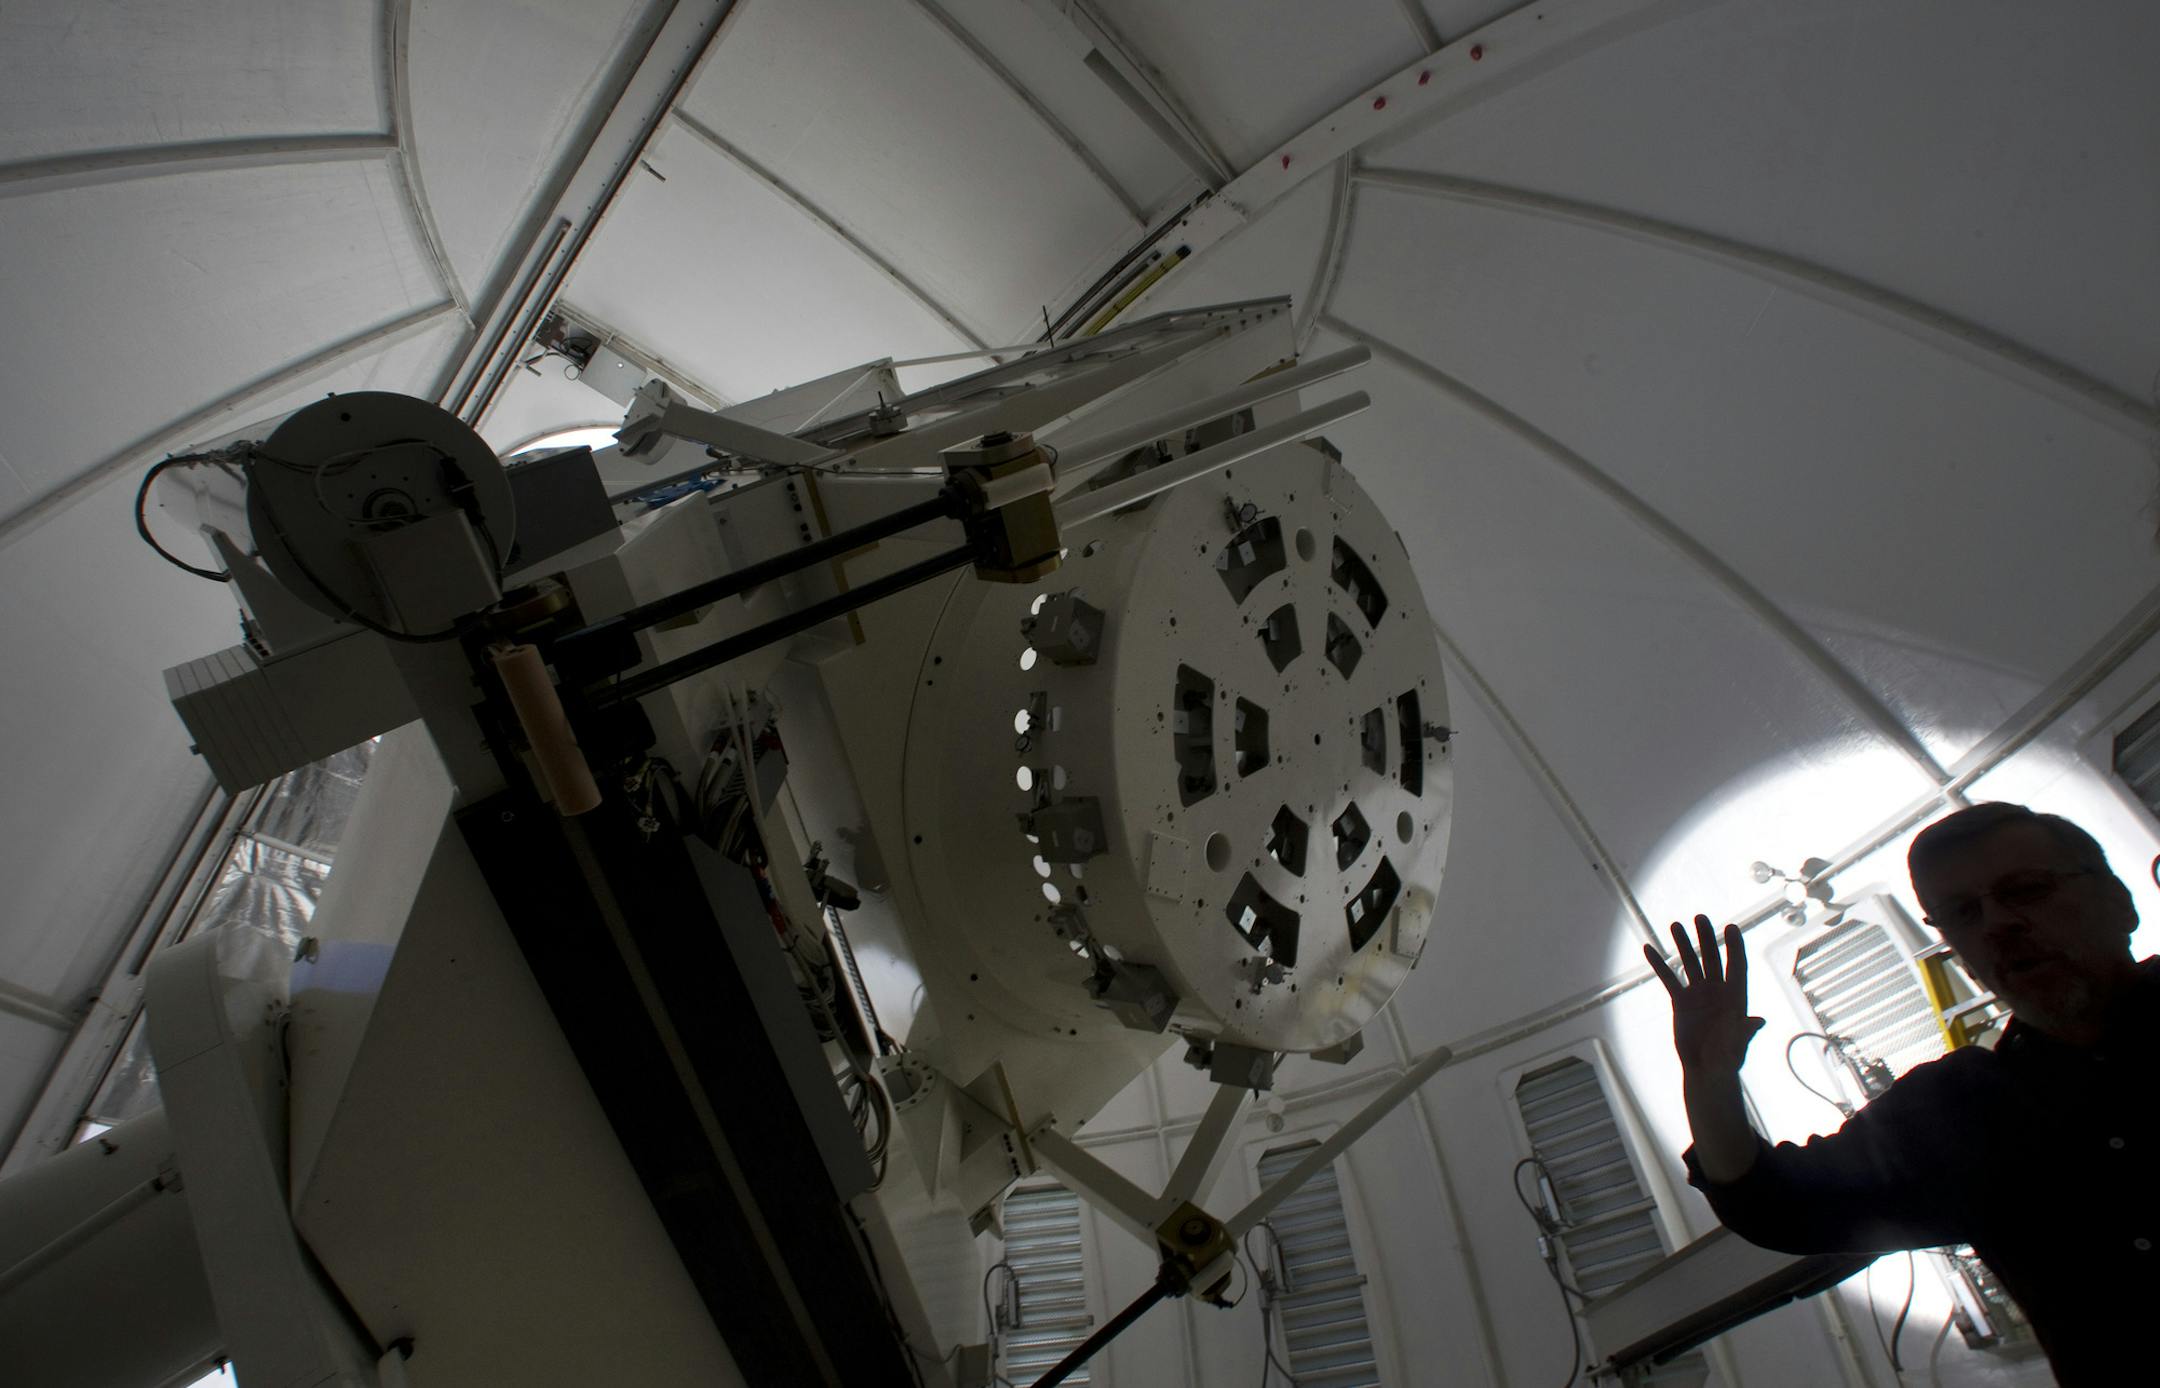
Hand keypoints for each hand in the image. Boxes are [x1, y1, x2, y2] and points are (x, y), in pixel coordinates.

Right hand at [1645, 915, 1763, 1078]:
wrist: (1706, 1070)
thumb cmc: (1727, 1060)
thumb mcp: (1738, 1047)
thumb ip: (1746, 1032)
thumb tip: (1759, 1020)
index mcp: (1735, 998)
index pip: (1737, 967)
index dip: (1735, 948)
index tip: (1732, 927)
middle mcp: (1718, 991)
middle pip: (1712, 959)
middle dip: (1707, 938)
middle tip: (1700, 917)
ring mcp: (1698, 994)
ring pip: (1690, 964)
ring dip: (1683, 945)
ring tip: (1674, 925)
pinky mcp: (1681, 1001)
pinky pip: (1669, 979)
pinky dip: (1659, 965)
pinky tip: (1649, 949)